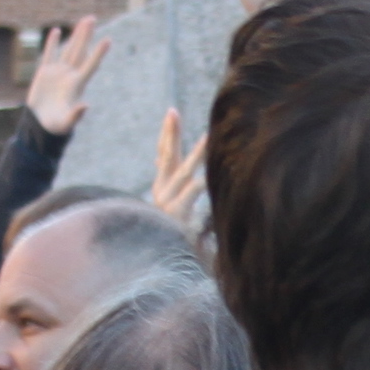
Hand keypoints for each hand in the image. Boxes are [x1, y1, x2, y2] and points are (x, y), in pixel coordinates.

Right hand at [24, 18, 114, 136]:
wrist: (41, 125)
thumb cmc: (56, 126)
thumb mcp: (66, 123)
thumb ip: (76, 115)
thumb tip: (86, 105)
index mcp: (77, 85)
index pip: (90, 65)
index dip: (98, 53)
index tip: (108, 40)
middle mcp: (70, 75)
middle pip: (80, 51)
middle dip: (86, 35)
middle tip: (92, 18)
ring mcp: (58, 72)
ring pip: (68, 49)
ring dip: (76, 35)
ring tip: (84, 20)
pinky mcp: (45, 73)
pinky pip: (50, 54)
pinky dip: (52, 43)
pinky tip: (57, 31)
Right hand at [150, 103, 206, 221]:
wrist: (166, 258)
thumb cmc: (173, 230)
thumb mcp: (172, 202)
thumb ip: (170, 181)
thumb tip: (159, 161)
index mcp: (162, 186)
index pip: (163, 154)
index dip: (168, 134)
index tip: (172, 112)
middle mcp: (161, 190)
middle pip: (167, 156)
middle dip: (171, 133)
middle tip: (173, 112)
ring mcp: (166, 201)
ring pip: (183, 171)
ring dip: (196, 153)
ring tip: (208, 137)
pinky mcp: (176, 213)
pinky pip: (191, 192)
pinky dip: (201, 181)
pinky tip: (211, 172)